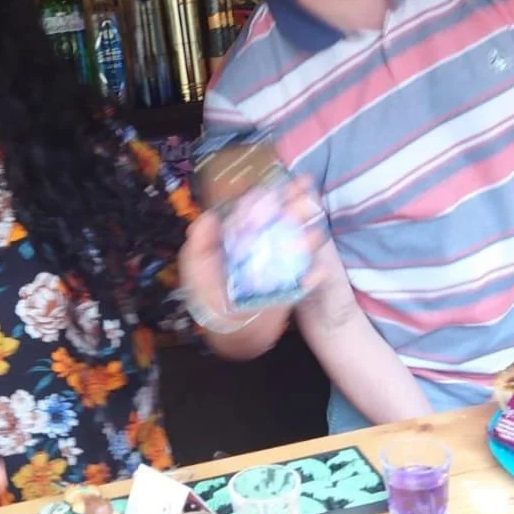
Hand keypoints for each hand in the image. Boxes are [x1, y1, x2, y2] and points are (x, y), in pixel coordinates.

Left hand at [178, 176, 327, 324]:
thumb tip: (209, 215)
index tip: (277, 183)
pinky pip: (306, 279)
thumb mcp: (195, 265)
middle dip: (295, 202)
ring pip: (298, 244)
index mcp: (241, 237)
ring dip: (309, 234)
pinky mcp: (290, 288)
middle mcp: (263, 246)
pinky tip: (318, 270)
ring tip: (315, 230)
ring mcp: (279, 266)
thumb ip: (200, 241)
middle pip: (282, 220)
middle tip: (307, 185)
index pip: (256, 210)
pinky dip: (314, 275)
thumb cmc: (206, 294)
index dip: (267, 195)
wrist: (224, 331)